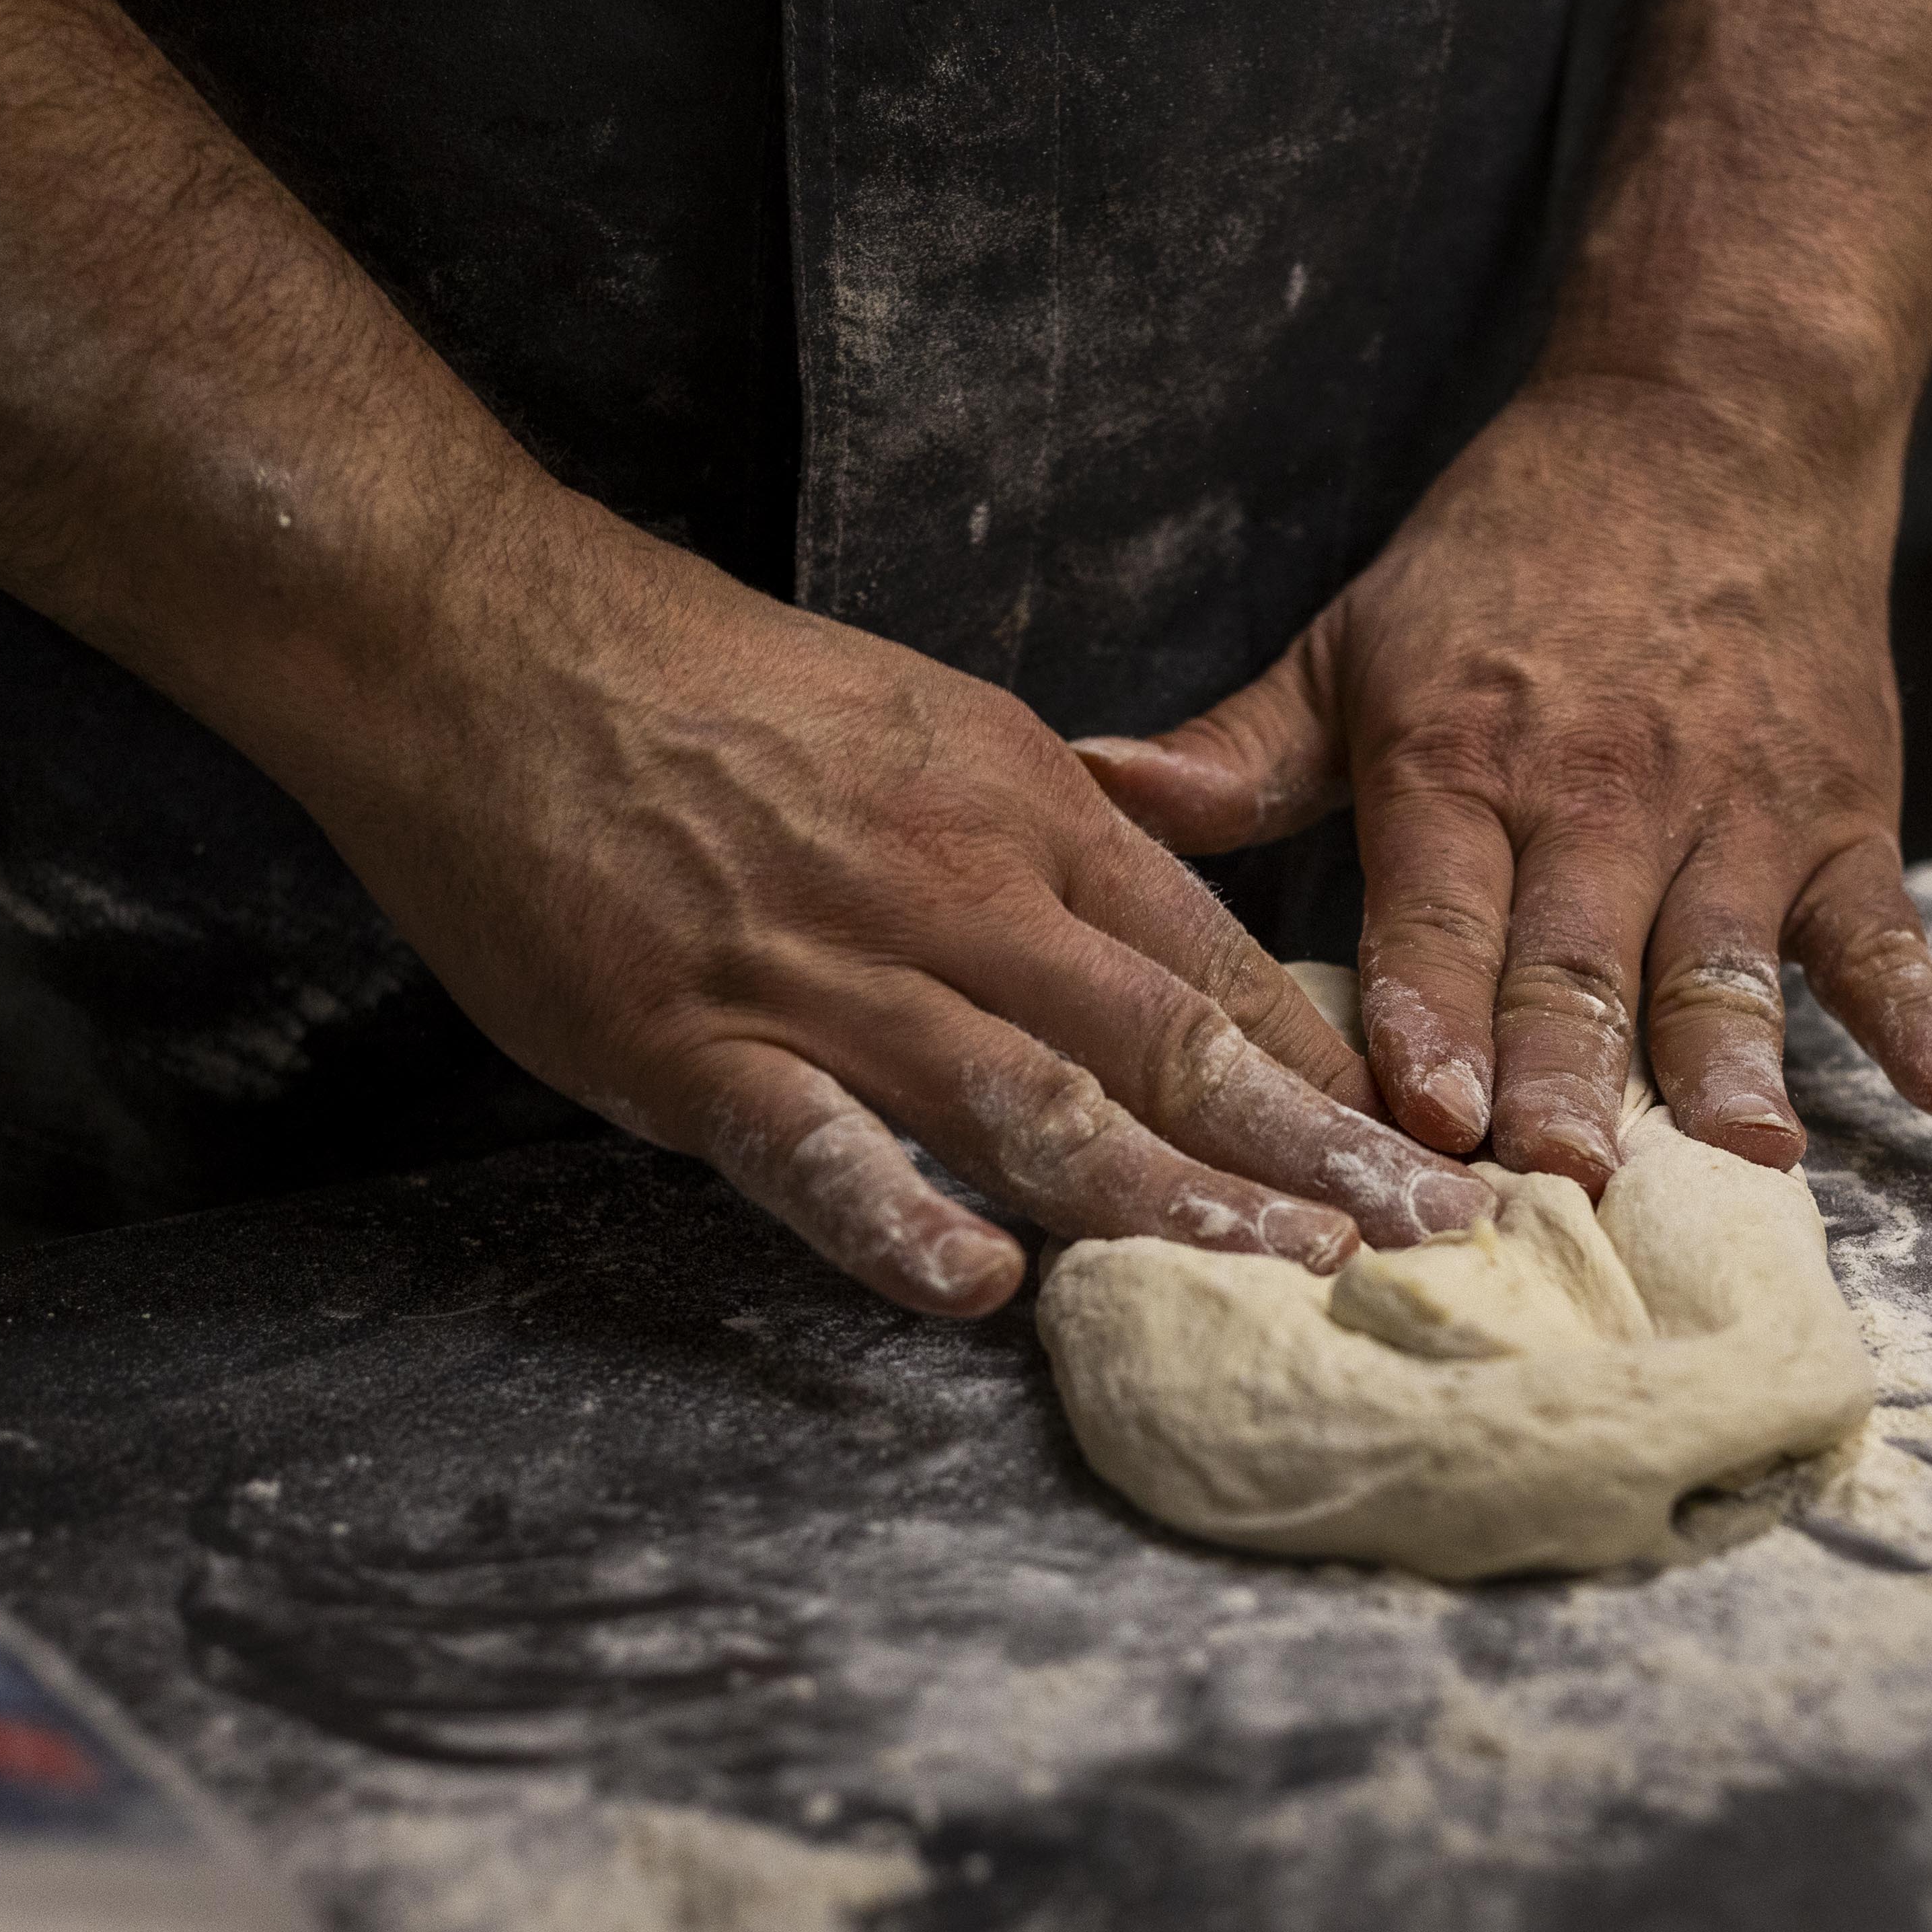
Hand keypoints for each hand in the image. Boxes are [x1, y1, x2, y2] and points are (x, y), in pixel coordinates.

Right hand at [283, 499, 1494, 1317]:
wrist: (492, 638)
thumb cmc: (711, 693)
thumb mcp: (929, 735)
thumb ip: (1044, 848)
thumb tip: (1157, 946)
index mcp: (1023, 814)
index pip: (1215, 962)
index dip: (1331, 1069)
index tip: (1431, 1148)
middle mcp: (954, 891)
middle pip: (1170, 1038)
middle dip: (1316, 1150)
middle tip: (1439, 1236)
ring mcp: (825, 971)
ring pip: (1034, 1101)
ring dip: (1172, 1199)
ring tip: (1289, 1275)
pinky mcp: (691, 1039)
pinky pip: (817, 1148)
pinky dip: (900, 1222)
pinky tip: (983, 1293)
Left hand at [1067, 373, 1931, 1189]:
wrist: (1712, 419)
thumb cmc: (1513, 555)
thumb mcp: (1356, 637)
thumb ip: (1237, 747)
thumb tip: (1090, 788)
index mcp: (1461, 759)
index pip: (1437, 911)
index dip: (1429, 1014)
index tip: (1422, 1116)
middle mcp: (1598, 794)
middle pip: (1577, 960)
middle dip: (1567, 1076)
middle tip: (1562, 1184)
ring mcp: (1731, 810)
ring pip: (1723, 961)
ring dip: (1733, 1065)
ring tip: (1745, 1162)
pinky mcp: (1840, 813)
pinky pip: (1885, 927)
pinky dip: (1923, 1010)